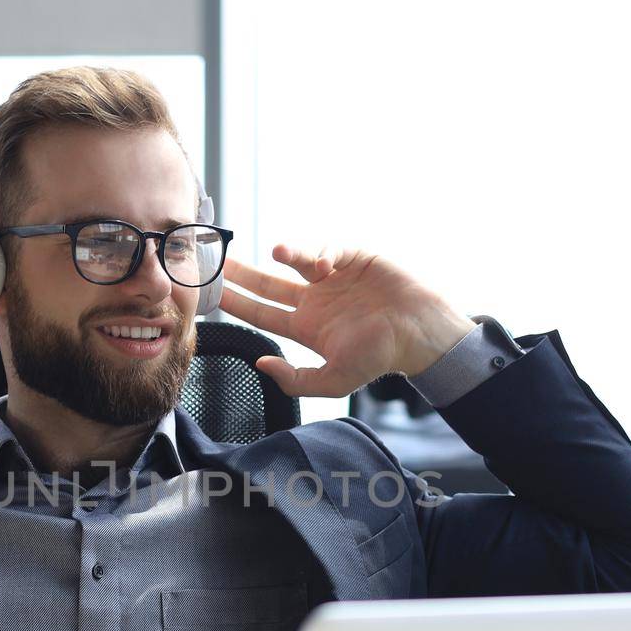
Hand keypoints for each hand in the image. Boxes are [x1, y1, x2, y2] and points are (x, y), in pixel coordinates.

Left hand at [219, 246, 474, 397]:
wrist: (419, 334)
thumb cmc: (380, 358)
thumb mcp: (335, 381)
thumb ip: (296, 380)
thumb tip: (260, 364)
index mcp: (306, 328)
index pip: (261, 313)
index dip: (235, 303)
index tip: (210, 293)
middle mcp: (315, 301)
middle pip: (267, 284)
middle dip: (242, 273)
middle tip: (217, 259)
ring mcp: (333, 279)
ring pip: (298, 261)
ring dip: (287, 253)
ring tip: (280, 252)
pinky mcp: (354, 258)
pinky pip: (329, 248)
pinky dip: (322, 252)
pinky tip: (326, 265)